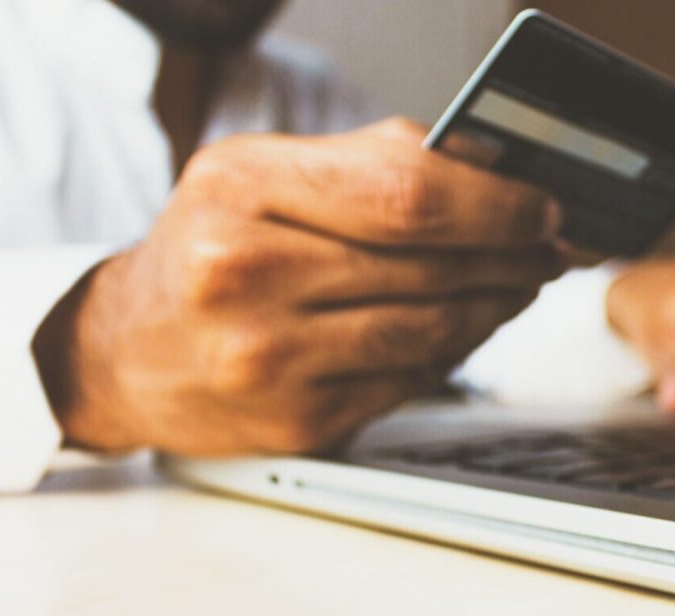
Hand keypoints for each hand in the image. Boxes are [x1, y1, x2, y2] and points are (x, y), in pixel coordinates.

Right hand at [34, 117, 563, 454]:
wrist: (127, 350)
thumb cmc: (209, 249)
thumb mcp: (264, 175)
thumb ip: (373, 162)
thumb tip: (494, 171)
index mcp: (241, 188)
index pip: (406, 193)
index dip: (495, 203)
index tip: (541, 207)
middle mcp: (244, 273)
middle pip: (429, 263)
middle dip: (511, 255)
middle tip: (547, 248)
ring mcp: (268, 357)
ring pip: (431, 329)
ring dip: (495, 306)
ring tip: (517, 284)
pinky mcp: (296, 420)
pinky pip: (410, 380)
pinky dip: (453, 351)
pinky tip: (465, 327)